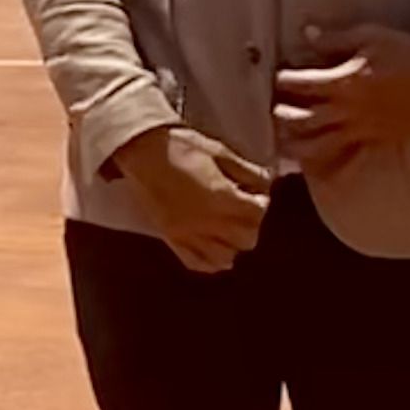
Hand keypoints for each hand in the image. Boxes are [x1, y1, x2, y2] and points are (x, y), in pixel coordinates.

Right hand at [108, 123, 273, 273]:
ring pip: (225, 257)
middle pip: (246, 239)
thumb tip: (266, 182)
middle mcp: (207, 221)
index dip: (261, 202)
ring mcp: (188, 233)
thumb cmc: (181, 146)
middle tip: (244, 209)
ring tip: (229, 228)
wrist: (143, 151)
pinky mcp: (171, 237)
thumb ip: (246, 170)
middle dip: (250, 224)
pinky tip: (212, 245)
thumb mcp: (220, 151)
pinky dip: (209, 260)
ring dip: (232, 244)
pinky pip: (196, 263)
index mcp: (221, 197)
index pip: (257, 213)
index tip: (256, 193)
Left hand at [269, 22, 409, 181]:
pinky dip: (319, 155)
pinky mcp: (372, 139)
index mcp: (346, 81)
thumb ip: (335, 39)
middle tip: (270, 109)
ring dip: (293, 145)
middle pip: (302, 121)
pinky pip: (339, 153)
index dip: (283, 80)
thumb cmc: (406, 51)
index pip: (303, 85)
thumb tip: (307, 34)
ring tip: (279, 138)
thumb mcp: (370, 36)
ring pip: (317, 146)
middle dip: (280, 117)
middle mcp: (350, 110)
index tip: (276, 75)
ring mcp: (361, 129)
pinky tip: (308, 152)